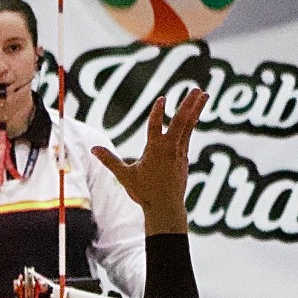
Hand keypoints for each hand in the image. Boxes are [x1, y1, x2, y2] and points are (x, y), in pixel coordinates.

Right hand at [93, 89, 206, 234]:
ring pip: (189, 125)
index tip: (162, 99)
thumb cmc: (144, 193)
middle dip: (189, 104)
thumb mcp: (124, 176)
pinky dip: (192, 121)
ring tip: (204, 93)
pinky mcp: (184, 157)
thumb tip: (93, 149)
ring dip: (196, 108)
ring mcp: (179, 152)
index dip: (157, 113)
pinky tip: (194, 114)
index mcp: (155, 150)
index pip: (155, 127)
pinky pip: (188, 134)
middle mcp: (170, 148)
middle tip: (198, 88)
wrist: (166, 208)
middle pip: (181, 121)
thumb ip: (110, 160)